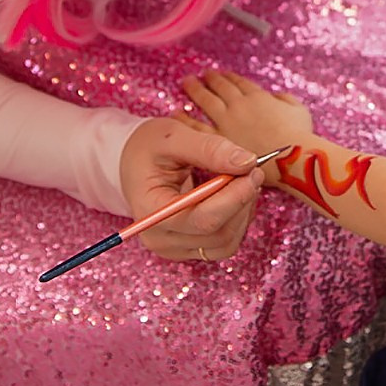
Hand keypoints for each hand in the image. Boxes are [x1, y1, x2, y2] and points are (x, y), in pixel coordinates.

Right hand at [117, 117, 262, 261]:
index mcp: (151, 211)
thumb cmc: (148, 147)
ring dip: (243, 212)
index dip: (235, 197)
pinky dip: (238, 220)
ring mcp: (174, 249)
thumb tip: (247, 162)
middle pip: (218, 234)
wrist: (133, 163)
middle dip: (242, 201)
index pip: (202, 220)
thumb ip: (210, 148)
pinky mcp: (188, 249)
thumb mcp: (174, 137)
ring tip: (241, 180)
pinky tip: (234, 196)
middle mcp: (160, 238)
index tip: (253, 170)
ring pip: (227, 243)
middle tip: (253, 170)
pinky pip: (225, 244)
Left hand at [180, 71, 315, 184]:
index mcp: (257, 97)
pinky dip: (185, 118)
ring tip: (186, 83)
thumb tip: (276, 98)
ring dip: (195, 90)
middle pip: (219, 88)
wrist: (291, 157)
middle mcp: (239, 106)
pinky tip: (177, 113)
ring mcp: (227, 122)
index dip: (228, 77)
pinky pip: (196, 127)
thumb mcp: (298, 110)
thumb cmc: (299, 136)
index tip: (220, 72)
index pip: (238, 82)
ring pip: (206, 102)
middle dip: (208, 80)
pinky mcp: (219, 141)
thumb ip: (284, 100)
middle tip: (198, 75)